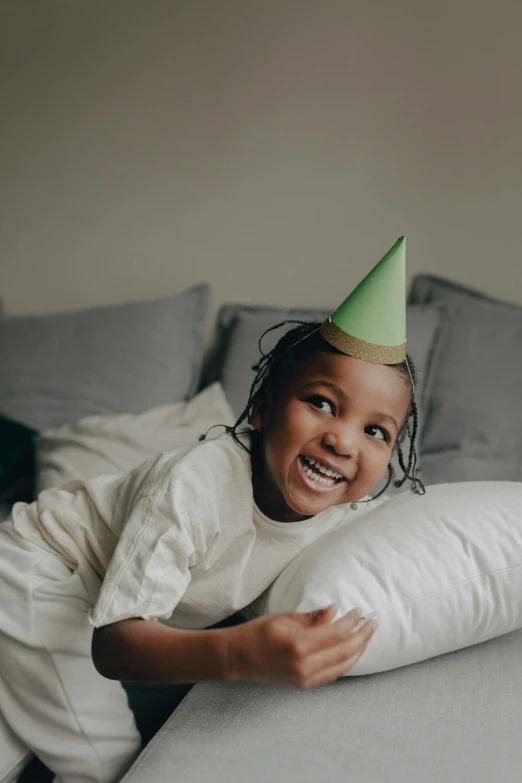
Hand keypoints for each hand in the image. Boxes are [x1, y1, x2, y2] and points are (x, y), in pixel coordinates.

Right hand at [226, 605, 376, 689]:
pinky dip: (346, 662)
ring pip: (343, 666)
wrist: (239, 658)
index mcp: (298, 645)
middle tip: (373, 623)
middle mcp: (304, 665)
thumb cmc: (259, 633)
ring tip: (366, 636)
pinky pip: (333, 674)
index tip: (359, 611)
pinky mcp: (304, 686)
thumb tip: (335, 610)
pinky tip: (352, 651)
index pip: (336, 634)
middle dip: (362, 637)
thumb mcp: (285, 618)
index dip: (351, 622)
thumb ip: (313, 617)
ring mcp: (305, 679)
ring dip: (358, 650)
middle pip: (344, 651)